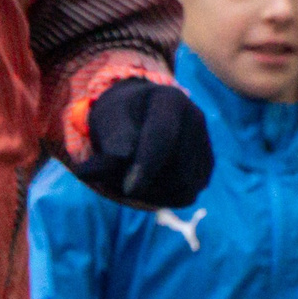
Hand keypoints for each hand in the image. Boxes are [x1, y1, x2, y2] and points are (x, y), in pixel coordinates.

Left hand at [70, 80, 213, 208]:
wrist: (138, 114)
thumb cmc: (120, 116)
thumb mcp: (108, 121)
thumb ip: (107, 145)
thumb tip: (92, 174)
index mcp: (170, 100)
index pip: (162, 137)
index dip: (145, 166)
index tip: (128, 189)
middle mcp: (196, 119)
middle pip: (175, 168)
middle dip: (143, 183)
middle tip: (110, 180)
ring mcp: (205, 144)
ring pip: (183, 186)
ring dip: (151, 193)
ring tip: (124, 180)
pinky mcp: (205, 167)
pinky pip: (185, 196)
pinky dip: (162, 198)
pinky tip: (143, 185)